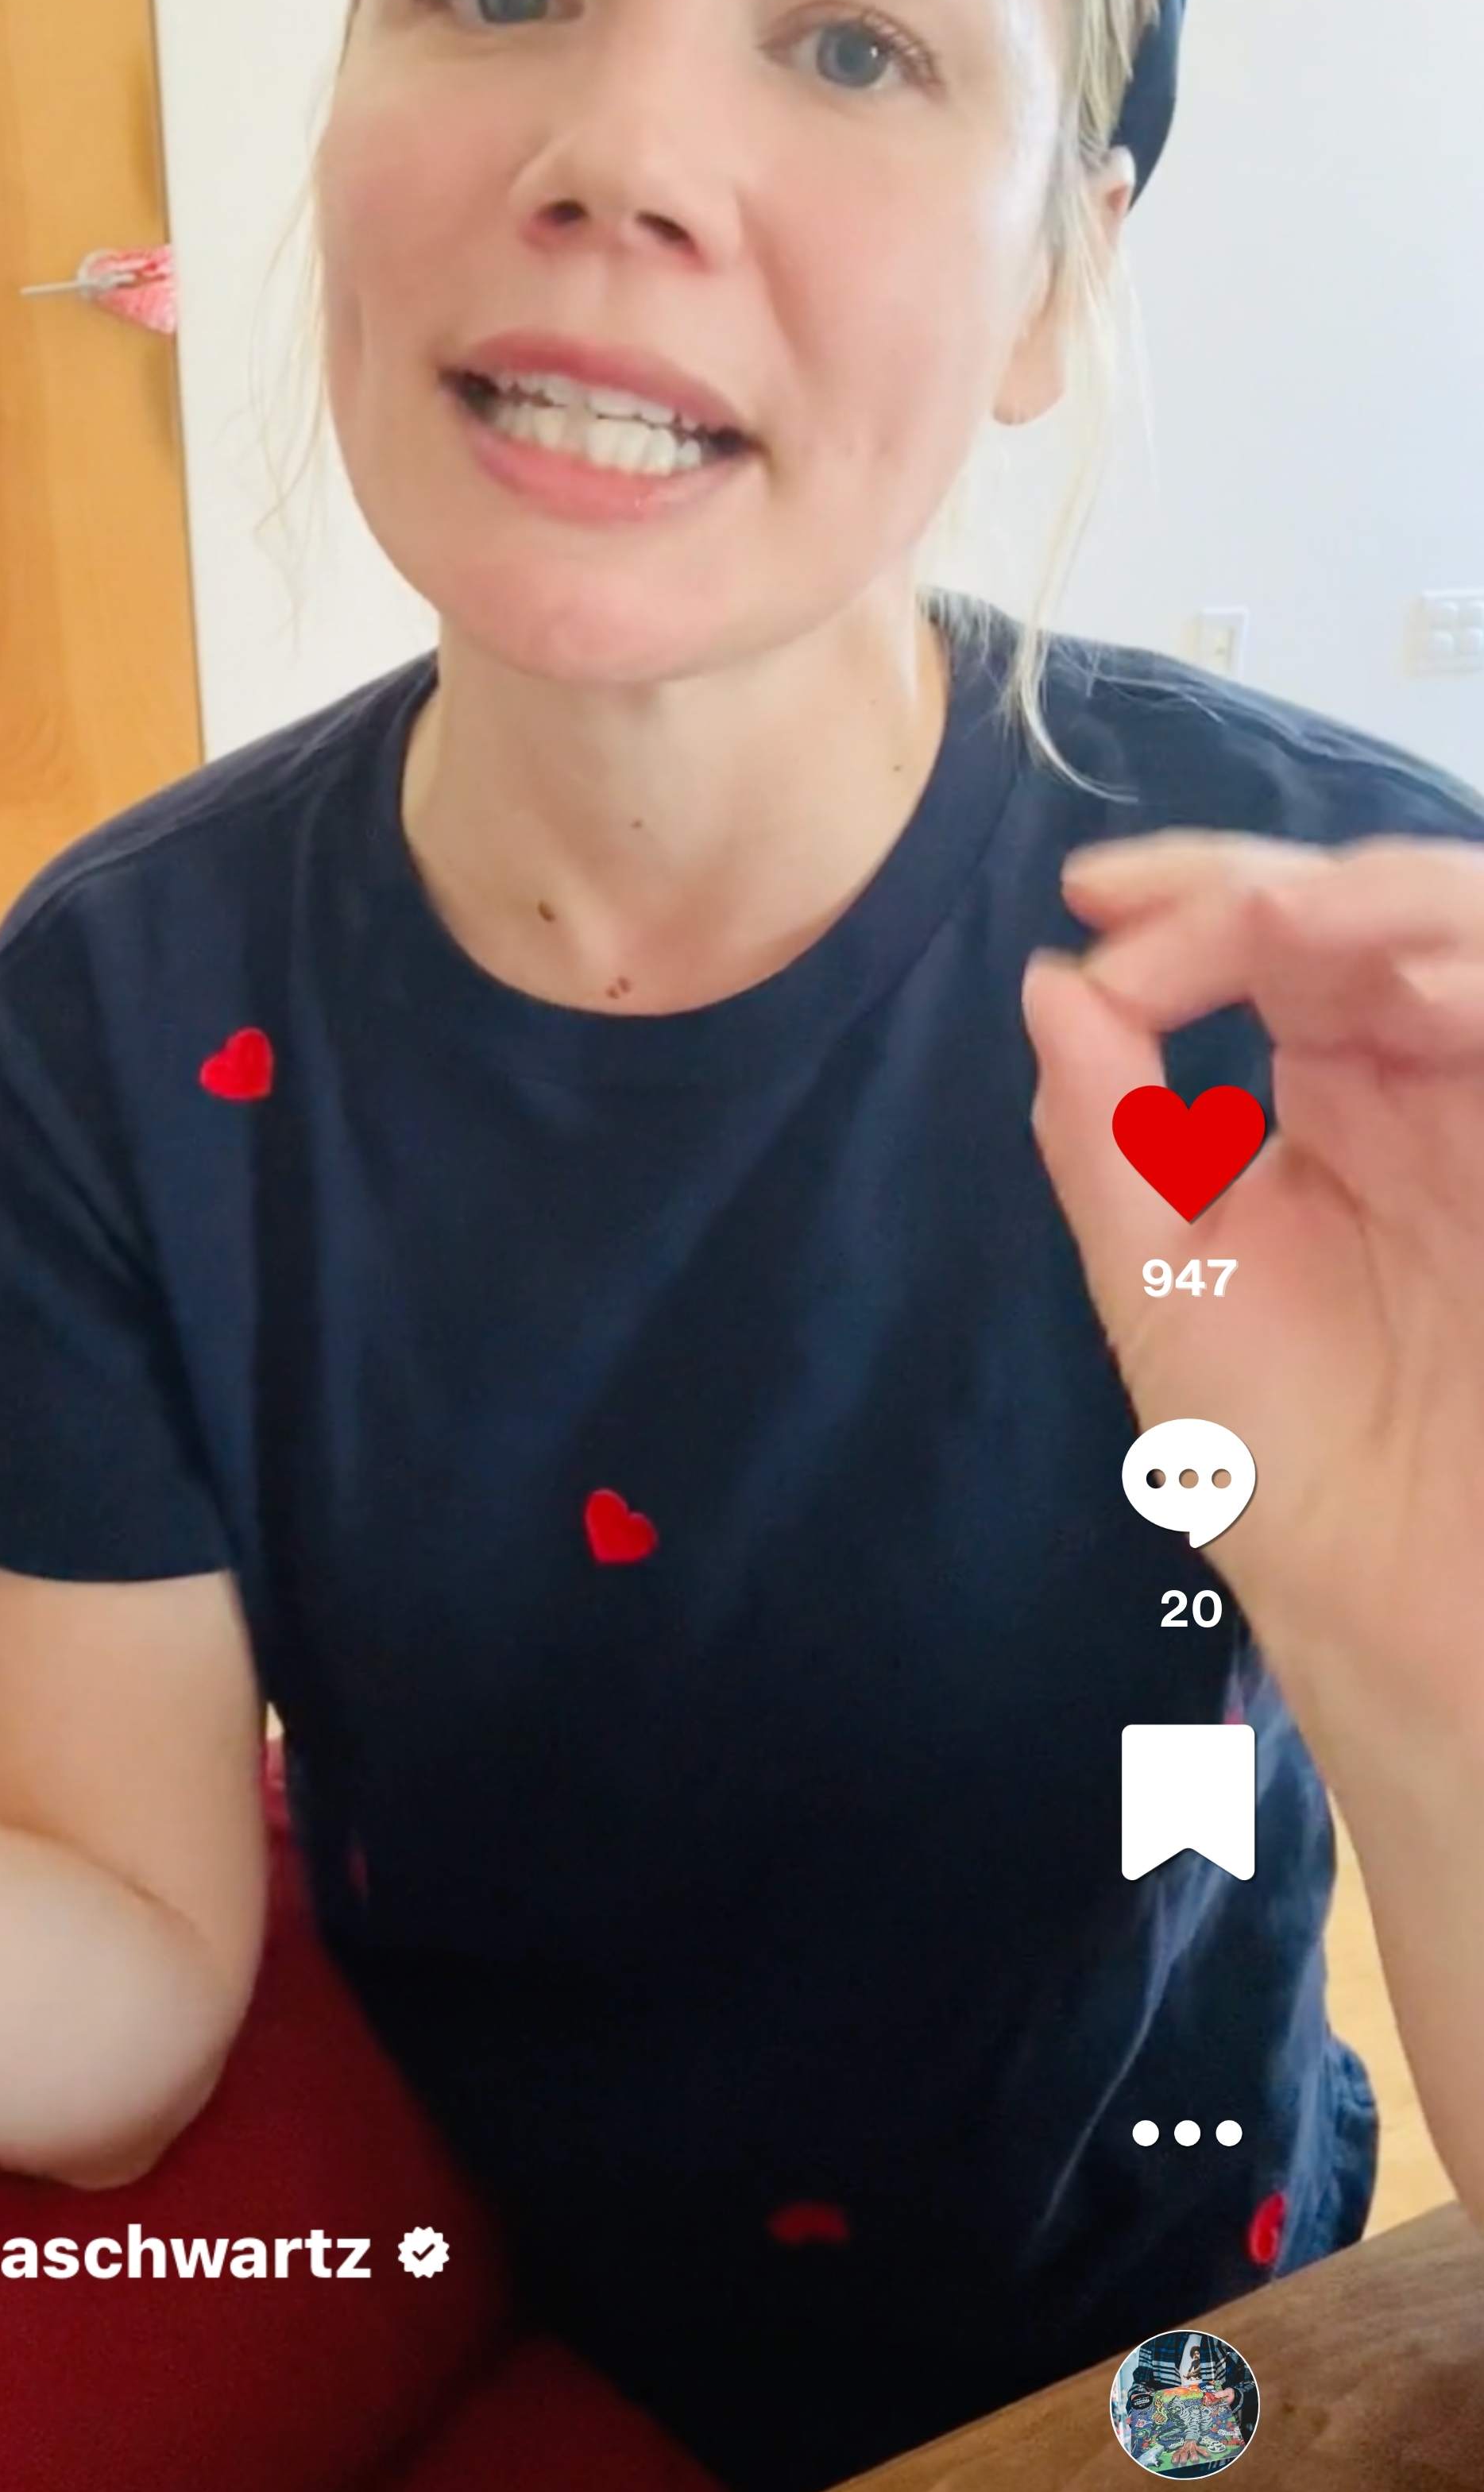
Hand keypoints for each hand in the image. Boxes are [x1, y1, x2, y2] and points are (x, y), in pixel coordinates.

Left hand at [1021, 830, 1483, 1728]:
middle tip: (1195, 918)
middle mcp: (1425, 1081)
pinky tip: (1421, 996)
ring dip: (1384, 909)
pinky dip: (1480, 983)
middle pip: (1369, 911)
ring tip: (1284, 930)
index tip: (1091, 899)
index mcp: (1331, 1094)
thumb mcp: (1162, 1283)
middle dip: (1276, 889)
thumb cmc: (1286, 1461)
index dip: (1187, 892)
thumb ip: (1106, 1132)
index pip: (1269, 939)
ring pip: (1467, 933)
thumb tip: (1050, 979)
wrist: (1399, 1603)